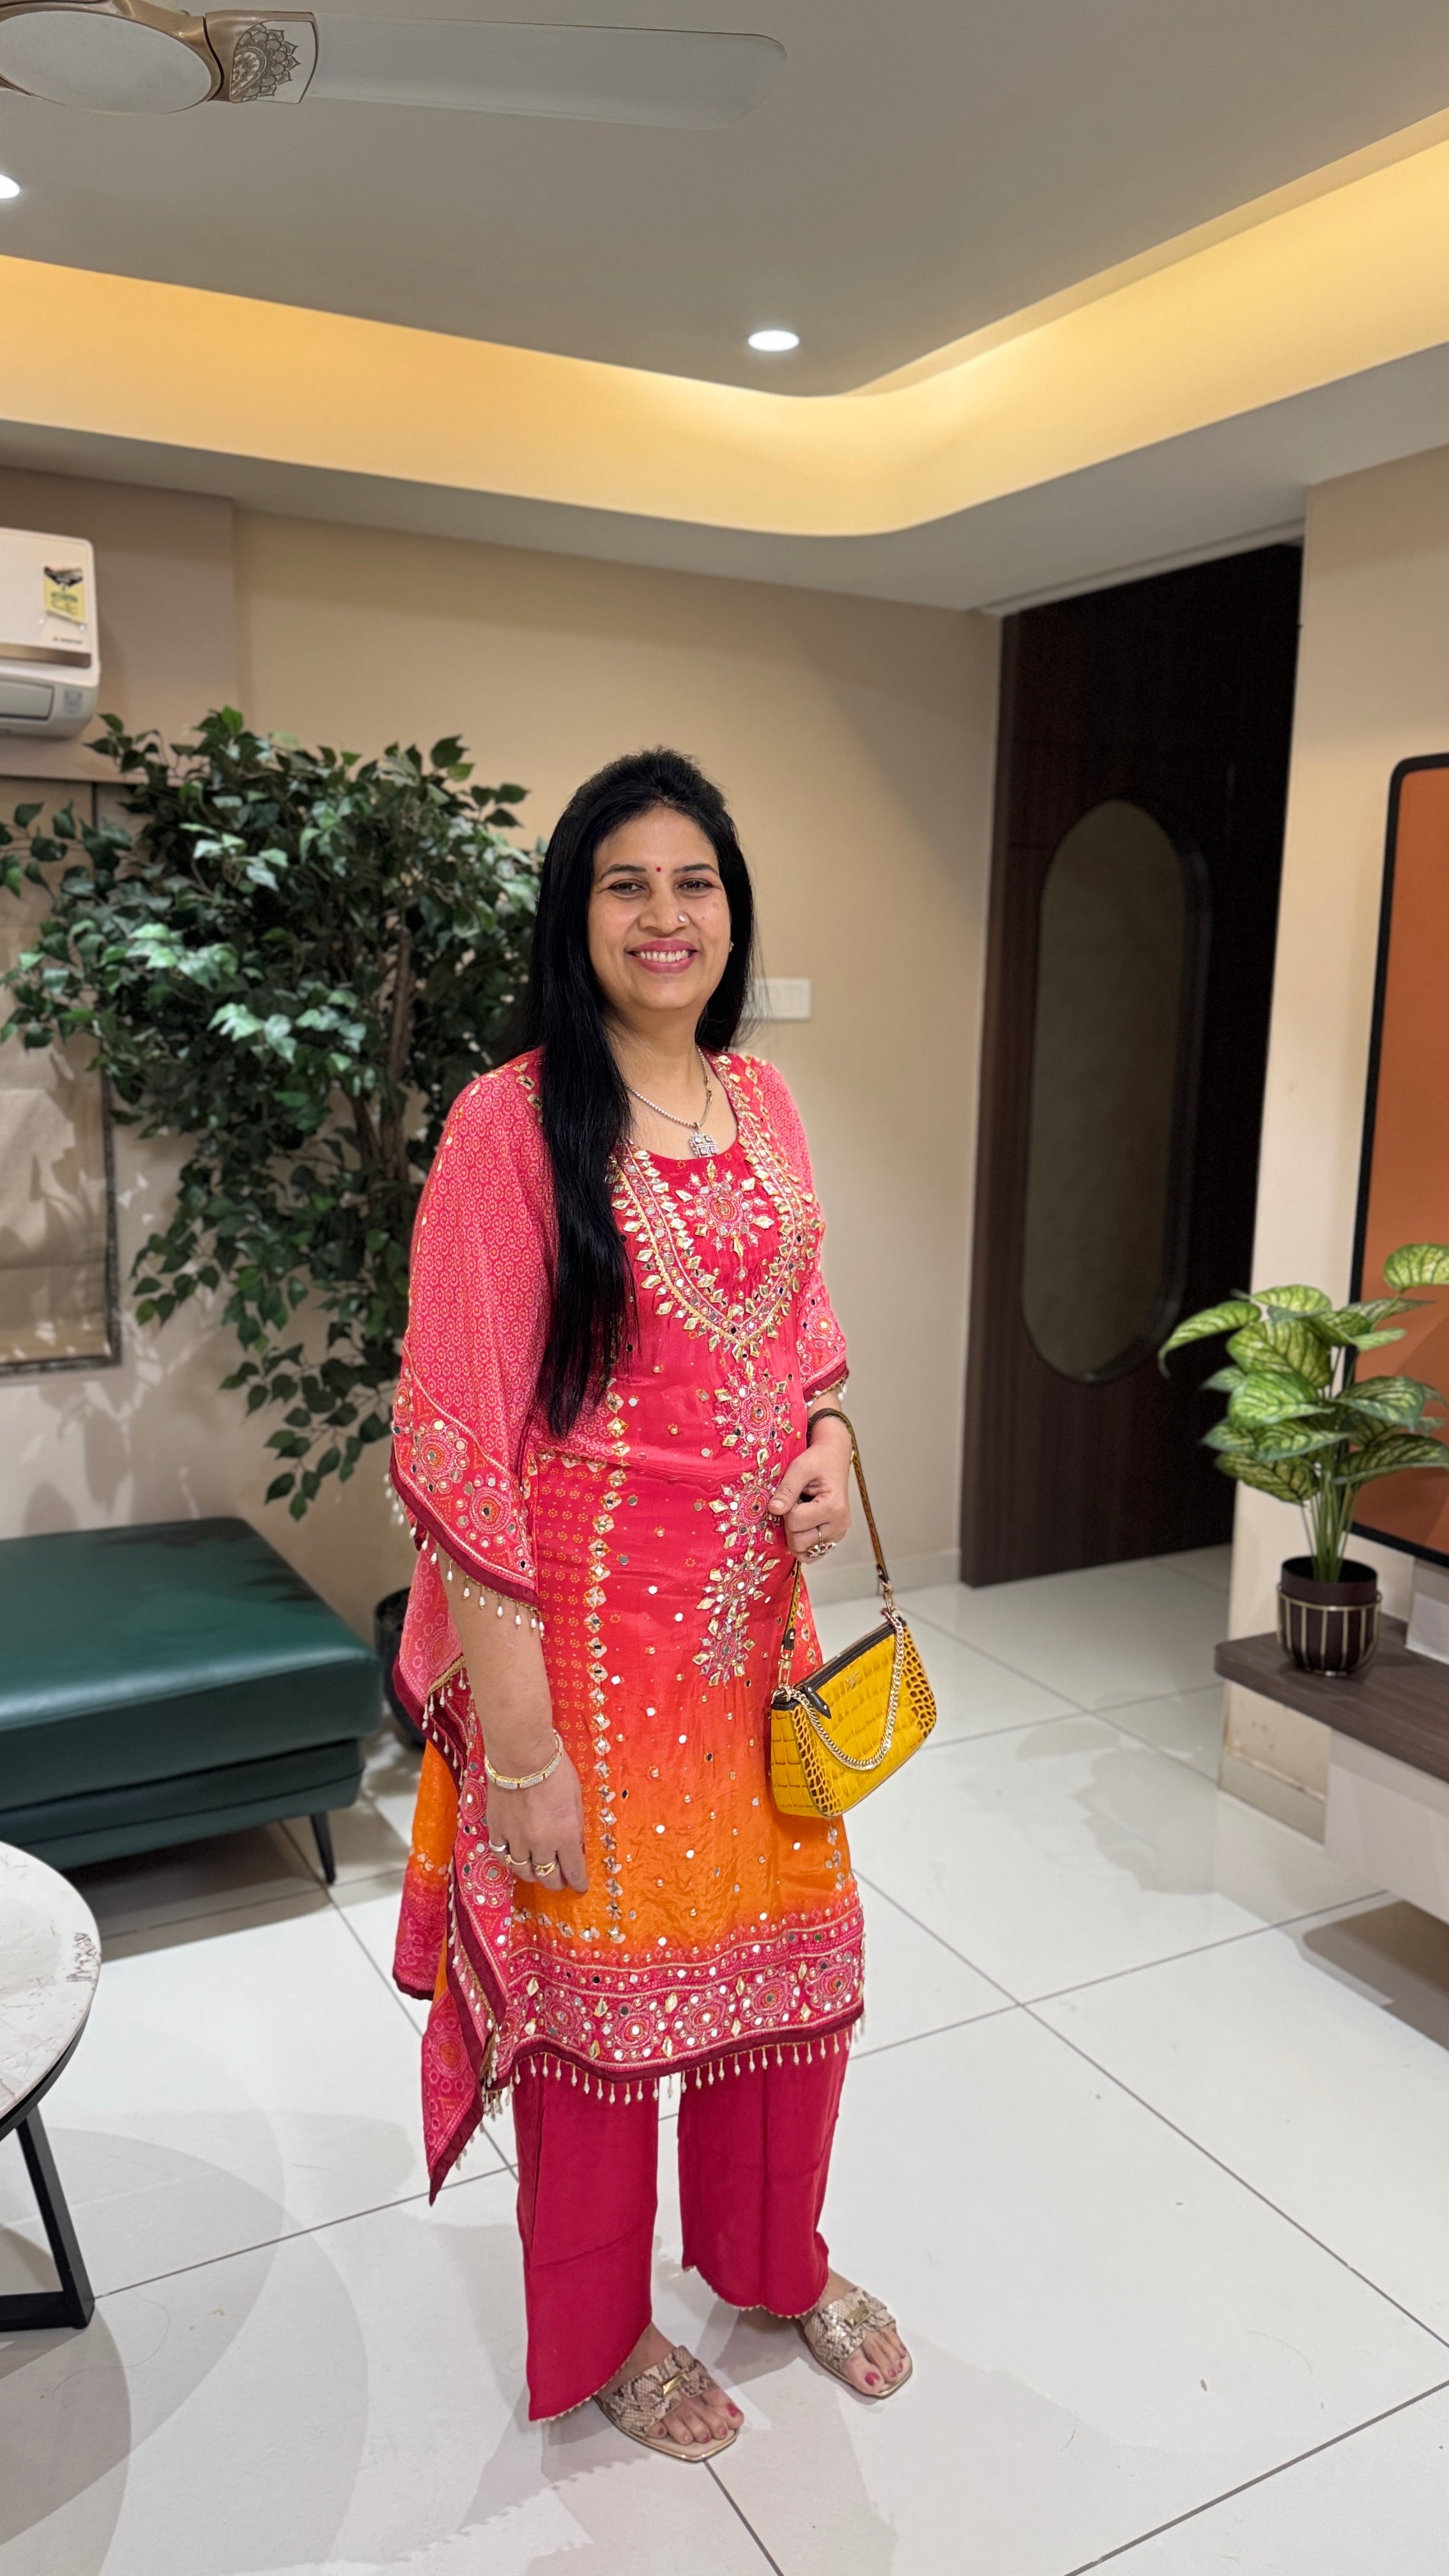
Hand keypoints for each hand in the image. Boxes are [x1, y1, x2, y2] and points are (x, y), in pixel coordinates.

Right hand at [486, 1749, 588, 1890]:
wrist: (522, 1756)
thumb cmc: (555, 1770)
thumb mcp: (576, 1798)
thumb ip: (575, 1825)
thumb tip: (575, 1843)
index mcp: (565, 1835)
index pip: (573, 1870)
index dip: (578, 1882)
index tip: (580, 1887)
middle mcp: (541, 1843)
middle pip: (547, 1876)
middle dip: (556, 1883)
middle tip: (560, 1882)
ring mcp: (516, 1839)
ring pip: (523, 1870)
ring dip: (533, 1874)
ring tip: (538, 1872)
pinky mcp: (497, 1829)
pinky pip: (502, 1855)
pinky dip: (511, 1860)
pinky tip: (516, 1858)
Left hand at [768, 1414, 852, 1559]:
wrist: (833, 1458)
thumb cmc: (818, 1461)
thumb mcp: (800, 1468)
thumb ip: (786, 1489)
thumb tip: (773, 1509)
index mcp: (834, 1507)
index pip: (796, 1522)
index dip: (787, 1509)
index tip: (794, 1494)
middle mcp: (840, 1525)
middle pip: (799, 1542)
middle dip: (790, 1524)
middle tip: (797, 1504)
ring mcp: (838, 1534)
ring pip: (804, 1551)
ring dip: (796, 1533)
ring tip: (802, 1513)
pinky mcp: (834, 1538)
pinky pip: (812, 1553)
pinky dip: (802, 1542)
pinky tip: (803, 1525)